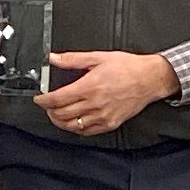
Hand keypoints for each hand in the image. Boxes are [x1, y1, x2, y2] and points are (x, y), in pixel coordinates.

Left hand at [31, 49, 176, 137]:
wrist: (150, 79)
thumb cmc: (128, 68)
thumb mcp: (98, 57)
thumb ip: (73, 59)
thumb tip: (54, 58)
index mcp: (90, 86)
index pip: (58, 99)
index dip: (43, 100)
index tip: (39, 98)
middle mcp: (95, 104)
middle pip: (62, 114)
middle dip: (49, 111)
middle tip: (46, 106)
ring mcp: (103, 116)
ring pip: (72, 126)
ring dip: (60, 121)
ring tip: (56, 114)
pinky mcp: (110, 124)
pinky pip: (87, 132)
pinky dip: (76, 128)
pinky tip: (73, 121)